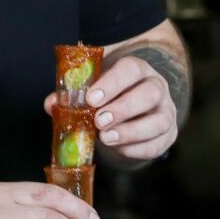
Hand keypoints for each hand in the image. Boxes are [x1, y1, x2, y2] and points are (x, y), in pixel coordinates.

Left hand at [45, 54, 177, 162]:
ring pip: (160, 121)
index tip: (91, 99)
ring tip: (106, 138)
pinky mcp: (168, 135)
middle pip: (150, 94)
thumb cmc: (109, 94)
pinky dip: (136, 149)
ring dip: (131, 132)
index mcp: (137, 69)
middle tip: (99, 121)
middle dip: (123, 109)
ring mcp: (166, 111)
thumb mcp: (92, 87)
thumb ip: (72, 94)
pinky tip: (118, 148)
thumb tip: (51, 104)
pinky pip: (158, 145)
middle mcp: (157, 87)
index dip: (112, 83)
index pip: (130, 69)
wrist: (132, 106)